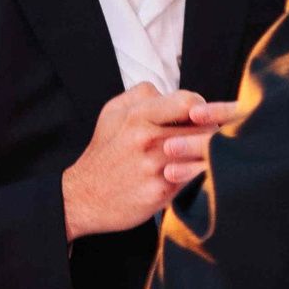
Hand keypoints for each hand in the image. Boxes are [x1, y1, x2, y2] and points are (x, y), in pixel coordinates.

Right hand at [61, 83, 236, 238]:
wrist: (80, 198)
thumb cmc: (103, 154)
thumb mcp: (111, 114)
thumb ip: (141, 94)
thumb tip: (170, 90)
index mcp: (137, 116)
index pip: (190, 102)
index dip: (201, 108)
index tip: (198, 119)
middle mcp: (146, 139)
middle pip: (203, 128)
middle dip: (208, 133)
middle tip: (205, 139)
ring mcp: (154, 167)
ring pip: (204, 153)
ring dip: (206, 155)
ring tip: (198, 157)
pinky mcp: (160, 192)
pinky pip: (195, 178)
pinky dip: (199, 175)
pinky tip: (191, 175)